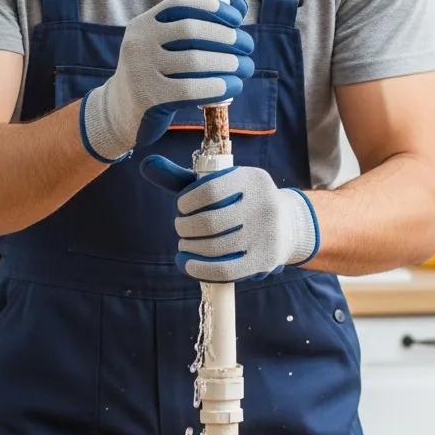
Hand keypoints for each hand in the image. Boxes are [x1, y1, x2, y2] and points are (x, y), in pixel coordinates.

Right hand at [81, 0, 253, 161]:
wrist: (120, 111)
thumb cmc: (156, 73)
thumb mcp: (169, 46)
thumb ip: (201, 25)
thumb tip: (240, 5)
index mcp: (144, 24)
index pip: (180, 5)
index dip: (212, 8)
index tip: (237, 19)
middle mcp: (138, 42)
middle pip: (191, 31)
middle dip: (227, 37)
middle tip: (248, 47)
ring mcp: (140, 69)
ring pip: (194, 60)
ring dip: (229, 63)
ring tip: (246, 68)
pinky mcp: (148, 97)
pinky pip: (191, 89)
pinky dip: (218, 86)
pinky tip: (234, 86)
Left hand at [140, 157, 319, 281]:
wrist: (288, 226)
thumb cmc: (241, 202)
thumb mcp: (219, 184)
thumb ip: (181, 177)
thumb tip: (146, 164)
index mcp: (252, 178)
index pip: (208, 190)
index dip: (185, 203)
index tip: (182, 207)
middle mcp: (264, 203)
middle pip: (209, 222)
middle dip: (185, 227)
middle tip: (181, 229)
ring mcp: (267, 234)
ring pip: (214, 247)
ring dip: (189, 248)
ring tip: (185, 245)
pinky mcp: (264, 260)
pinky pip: (224, 270)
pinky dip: (198, 269)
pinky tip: (186, 263)